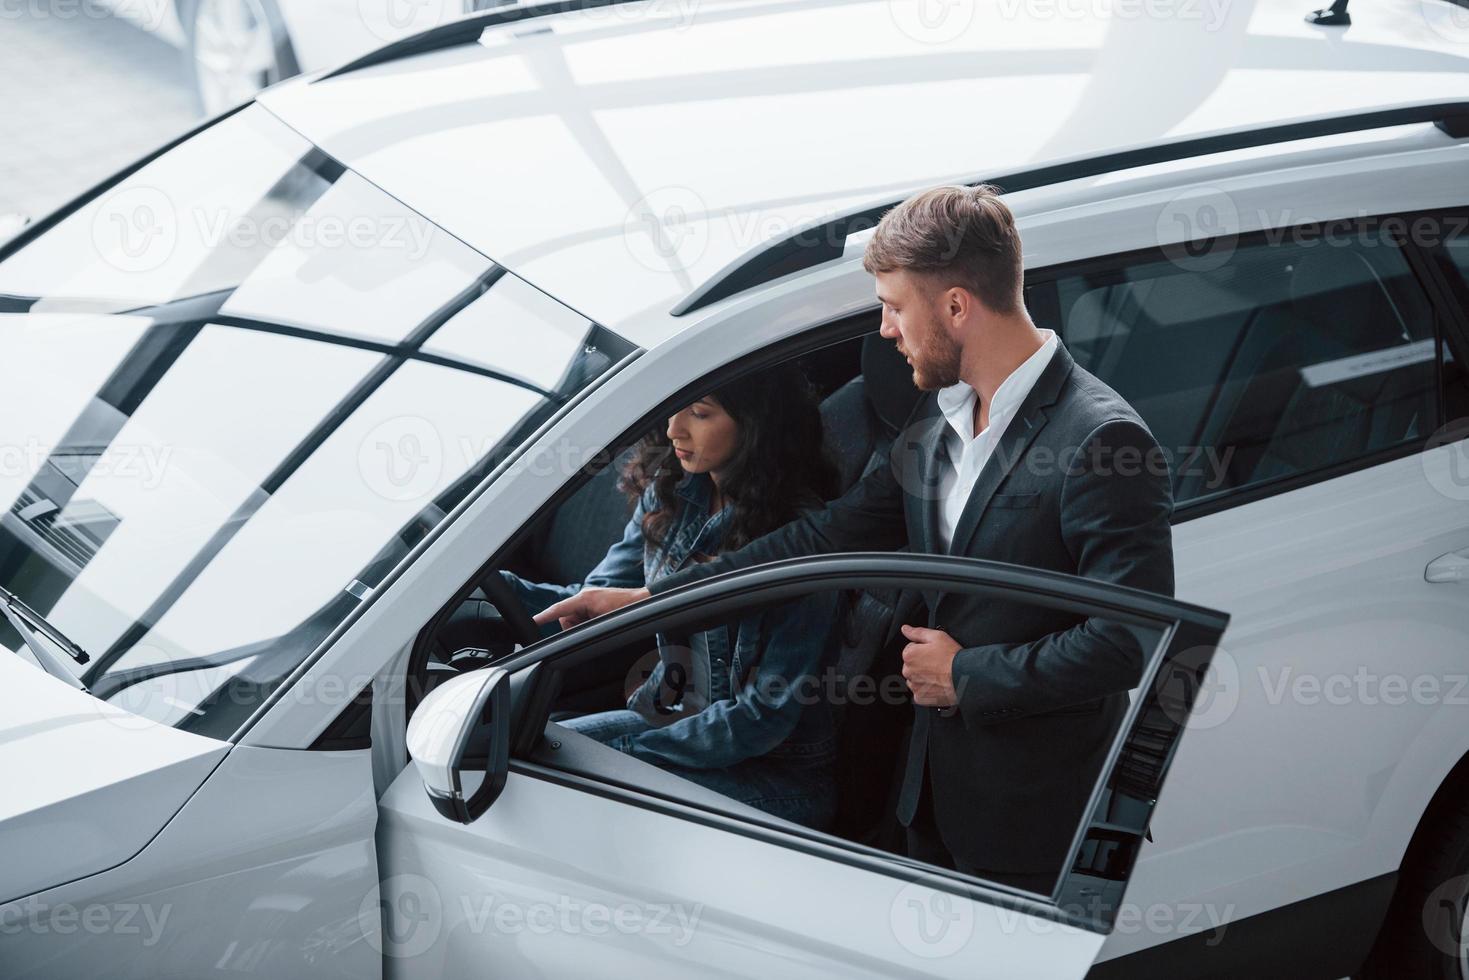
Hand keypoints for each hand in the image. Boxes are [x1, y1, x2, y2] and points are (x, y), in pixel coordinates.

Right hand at [533, 586, 649, 630]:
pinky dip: (590, 622)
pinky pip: (586, 616)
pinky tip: (603, 622)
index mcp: (585, 598)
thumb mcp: (604, 622)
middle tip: (593, 630)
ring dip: (584, 626)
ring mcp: (591, 599)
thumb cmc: (628, 610)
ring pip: (576, 619)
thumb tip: (573, 632)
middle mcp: (586, 596)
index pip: (559, 609)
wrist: (646, 602)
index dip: (545, 616)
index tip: (534, 621)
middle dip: (575, 628)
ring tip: (602, 625)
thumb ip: (584, 627)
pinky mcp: (597, 603)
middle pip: (567, 618)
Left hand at [900, 624, 960, 706]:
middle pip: (912, 665)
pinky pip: (920, 692)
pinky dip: (927, 689)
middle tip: (938, 663)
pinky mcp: (921, 697)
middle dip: (922, 663)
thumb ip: (917, 632)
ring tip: (939, 674)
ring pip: (915, 679)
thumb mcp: (936, 636)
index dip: (923, 649)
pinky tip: (937, 684)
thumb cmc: (952, 657)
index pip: (911, 649)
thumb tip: (905, 629)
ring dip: (923, 677)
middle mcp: (908, 671)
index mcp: (909, 655)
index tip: (934, 652)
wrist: (965, 677)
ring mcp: (914, 685)